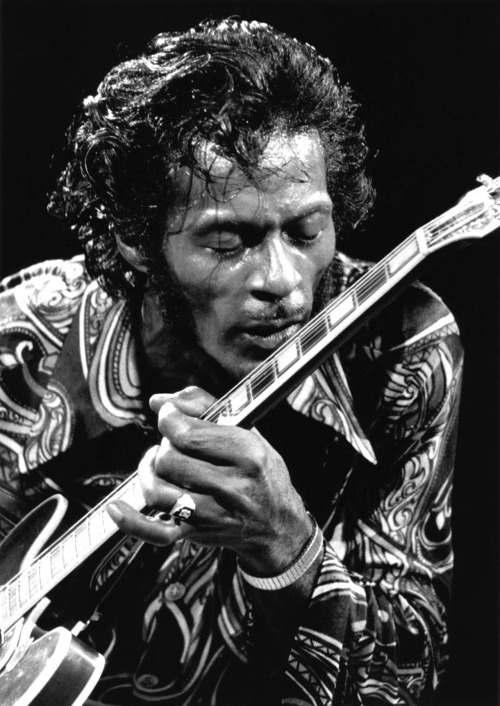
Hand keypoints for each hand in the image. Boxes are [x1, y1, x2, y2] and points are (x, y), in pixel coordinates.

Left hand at [107, 386, 311, 574]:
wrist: (278, 524)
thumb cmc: (261, 473)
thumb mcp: (248, 431)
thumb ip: (204, 407)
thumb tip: (159, 401)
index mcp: (248, 454)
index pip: (189, 433)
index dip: (170, 419)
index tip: (171, 416)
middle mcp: (233, 487)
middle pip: (169, 460)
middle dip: (165, 445)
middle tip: (176, 444)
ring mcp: (214, 516)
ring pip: (158, 490)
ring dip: (148, 472)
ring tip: (158, 464)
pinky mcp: (198, 535)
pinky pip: (157, 532)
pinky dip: (132, 522)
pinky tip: (116, 508)